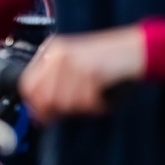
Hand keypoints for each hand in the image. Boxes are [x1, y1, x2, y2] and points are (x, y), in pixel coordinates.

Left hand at [19, 27, 145, 122]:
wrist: (137, 48)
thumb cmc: (108, 59)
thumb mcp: (74, 64)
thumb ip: (54, 83)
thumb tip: (39, 112)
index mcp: (51, 49)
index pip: (28, 83)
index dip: (35, 104)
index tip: (43, 117)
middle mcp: (59, 54)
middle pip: (44, 96)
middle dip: (57, 110)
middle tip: (73, 111)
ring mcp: (74, 61)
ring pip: (65, 102)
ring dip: (81, 108)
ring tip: (93, 101)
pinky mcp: (92, 71)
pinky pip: (85, 102)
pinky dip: (96, 106)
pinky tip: (102, 100)